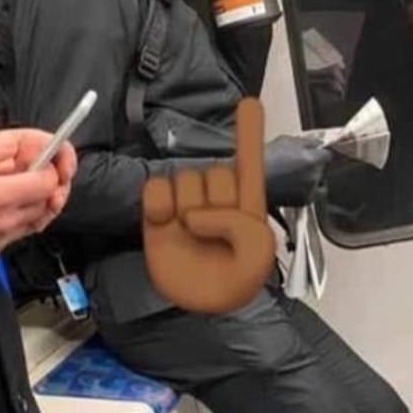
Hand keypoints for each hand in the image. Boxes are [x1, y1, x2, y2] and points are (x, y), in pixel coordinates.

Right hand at [0, 129, 76, 269]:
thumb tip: (14, 143)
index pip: (50, 180)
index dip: (51, 162)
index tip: (43, 152)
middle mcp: (3, 224)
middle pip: (48, 200)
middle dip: (44, 178)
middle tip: (27, 163)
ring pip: (35, 218)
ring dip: (32, 198)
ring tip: (10, 180)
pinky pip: (15, 234)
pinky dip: (15, 216)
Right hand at [143, 98, 275, 313]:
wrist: (199, 310)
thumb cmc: (235, 283)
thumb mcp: (257, 257)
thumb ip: (241, 228)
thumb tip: (196, 215)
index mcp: (246, 204)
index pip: (248, 163)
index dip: (249, 134)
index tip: (249, 103)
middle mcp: (216, 199)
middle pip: (214, 172)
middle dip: (216, 202)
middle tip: (213, 232)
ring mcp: (185, 205)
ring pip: (185, 179)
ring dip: (188, 207)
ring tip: (190, 234)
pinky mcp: (158, 217)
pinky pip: (155, 189)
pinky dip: (160, 202)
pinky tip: (166, 221)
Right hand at [264, 135, 332, 205]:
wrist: (250, 180)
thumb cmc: (264, 158)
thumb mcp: (285, 141)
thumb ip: (306, 142)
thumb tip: (317, 144)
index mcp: (313, 159)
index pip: (328, 155)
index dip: (319, 154)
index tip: (314, 154)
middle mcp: (315, 176)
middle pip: (323, 170)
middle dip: (315, 167)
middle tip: (299, 164)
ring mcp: (310, 191)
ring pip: (319, 184)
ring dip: (312, 180)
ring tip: (295, 177)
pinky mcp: (302, 202)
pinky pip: (311, 195)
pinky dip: (305, 191)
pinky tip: (291, 186)